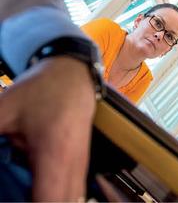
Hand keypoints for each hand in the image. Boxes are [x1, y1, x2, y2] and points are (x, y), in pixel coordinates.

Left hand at [0, 57, 96, 199]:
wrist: (72, 76)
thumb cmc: (43, 90)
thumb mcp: (2, 110)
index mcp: (54, 155)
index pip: (48, 201)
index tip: (14, 201)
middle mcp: (73, 166)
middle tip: (16, 198)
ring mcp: (80, 168)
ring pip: (70, 201)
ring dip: (50, 201)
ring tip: (25, 196)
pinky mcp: (79, 167)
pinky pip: (72, 194)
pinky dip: (55, 198)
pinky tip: (37, 194)